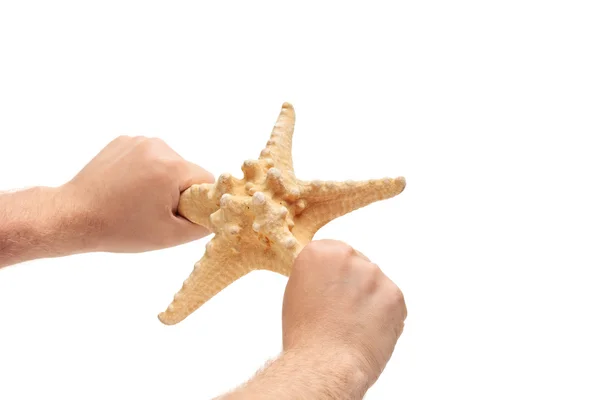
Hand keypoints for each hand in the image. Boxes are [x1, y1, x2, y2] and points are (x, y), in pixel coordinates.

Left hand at [61, 135, 213, 252]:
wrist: (74, 216)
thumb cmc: (121, 228)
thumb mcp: (169, 236)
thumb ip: (202, 225)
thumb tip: (216, 215)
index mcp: (171, 166)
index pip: (205, 180)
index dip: (196, 201)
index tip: (175, 215)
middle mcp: (157, 146)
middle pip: (186, 170)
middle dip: (177, 190)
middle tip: (153, 212)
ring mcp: (137, 140)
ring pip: (168, 162)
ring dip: (161, 180)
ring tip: (137, 200)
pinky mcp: (122, 141)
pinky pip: (148, 156)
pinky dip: (144, 171)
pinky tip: (127, 188)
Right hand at [282, 239, 406, 387]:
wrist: (324, 364)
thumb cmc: (305, 336)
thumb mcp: (297, 293)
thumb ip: (316, 276)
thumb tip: (331, 277)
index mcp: (319, 252)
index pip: (334, 252)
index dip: (334, 275)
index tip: (331, 291)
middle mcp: (348, 256)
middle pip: (357, 265)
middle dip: (354, 285)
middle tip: (343, 313)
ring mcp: (374, 275)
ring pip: (376, 285)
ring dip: (370, 300)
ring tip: (354, 327)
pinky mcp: (395, 295)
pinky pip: (392, 303)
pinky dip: (385, 317)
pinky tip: (369, 332)